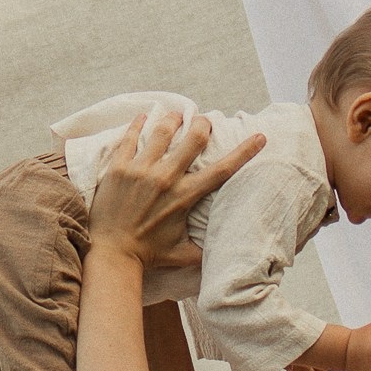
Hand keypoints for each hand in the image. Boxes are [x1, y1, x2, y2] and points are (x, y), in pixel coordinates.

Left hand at [86, 107, 264, 271]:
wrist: (110, 254)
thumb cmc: (147, 255)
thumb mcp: (182, 254)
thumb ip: (205, 249)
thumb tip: (226, 250)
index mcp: (184, 197)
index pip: (222, 170)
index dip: (244, 151)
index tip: (259, 136)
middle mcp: (165, 179)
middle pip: (193, 139)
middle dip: (203, 124)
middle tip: (204, 120)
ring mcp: (139, 170)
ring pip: (161, 131)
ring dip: (172, 119)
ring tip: (176, 115)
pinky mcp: (118, 168)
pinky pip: (129, 137)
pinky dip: (138, 124)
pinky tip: (143, 117)